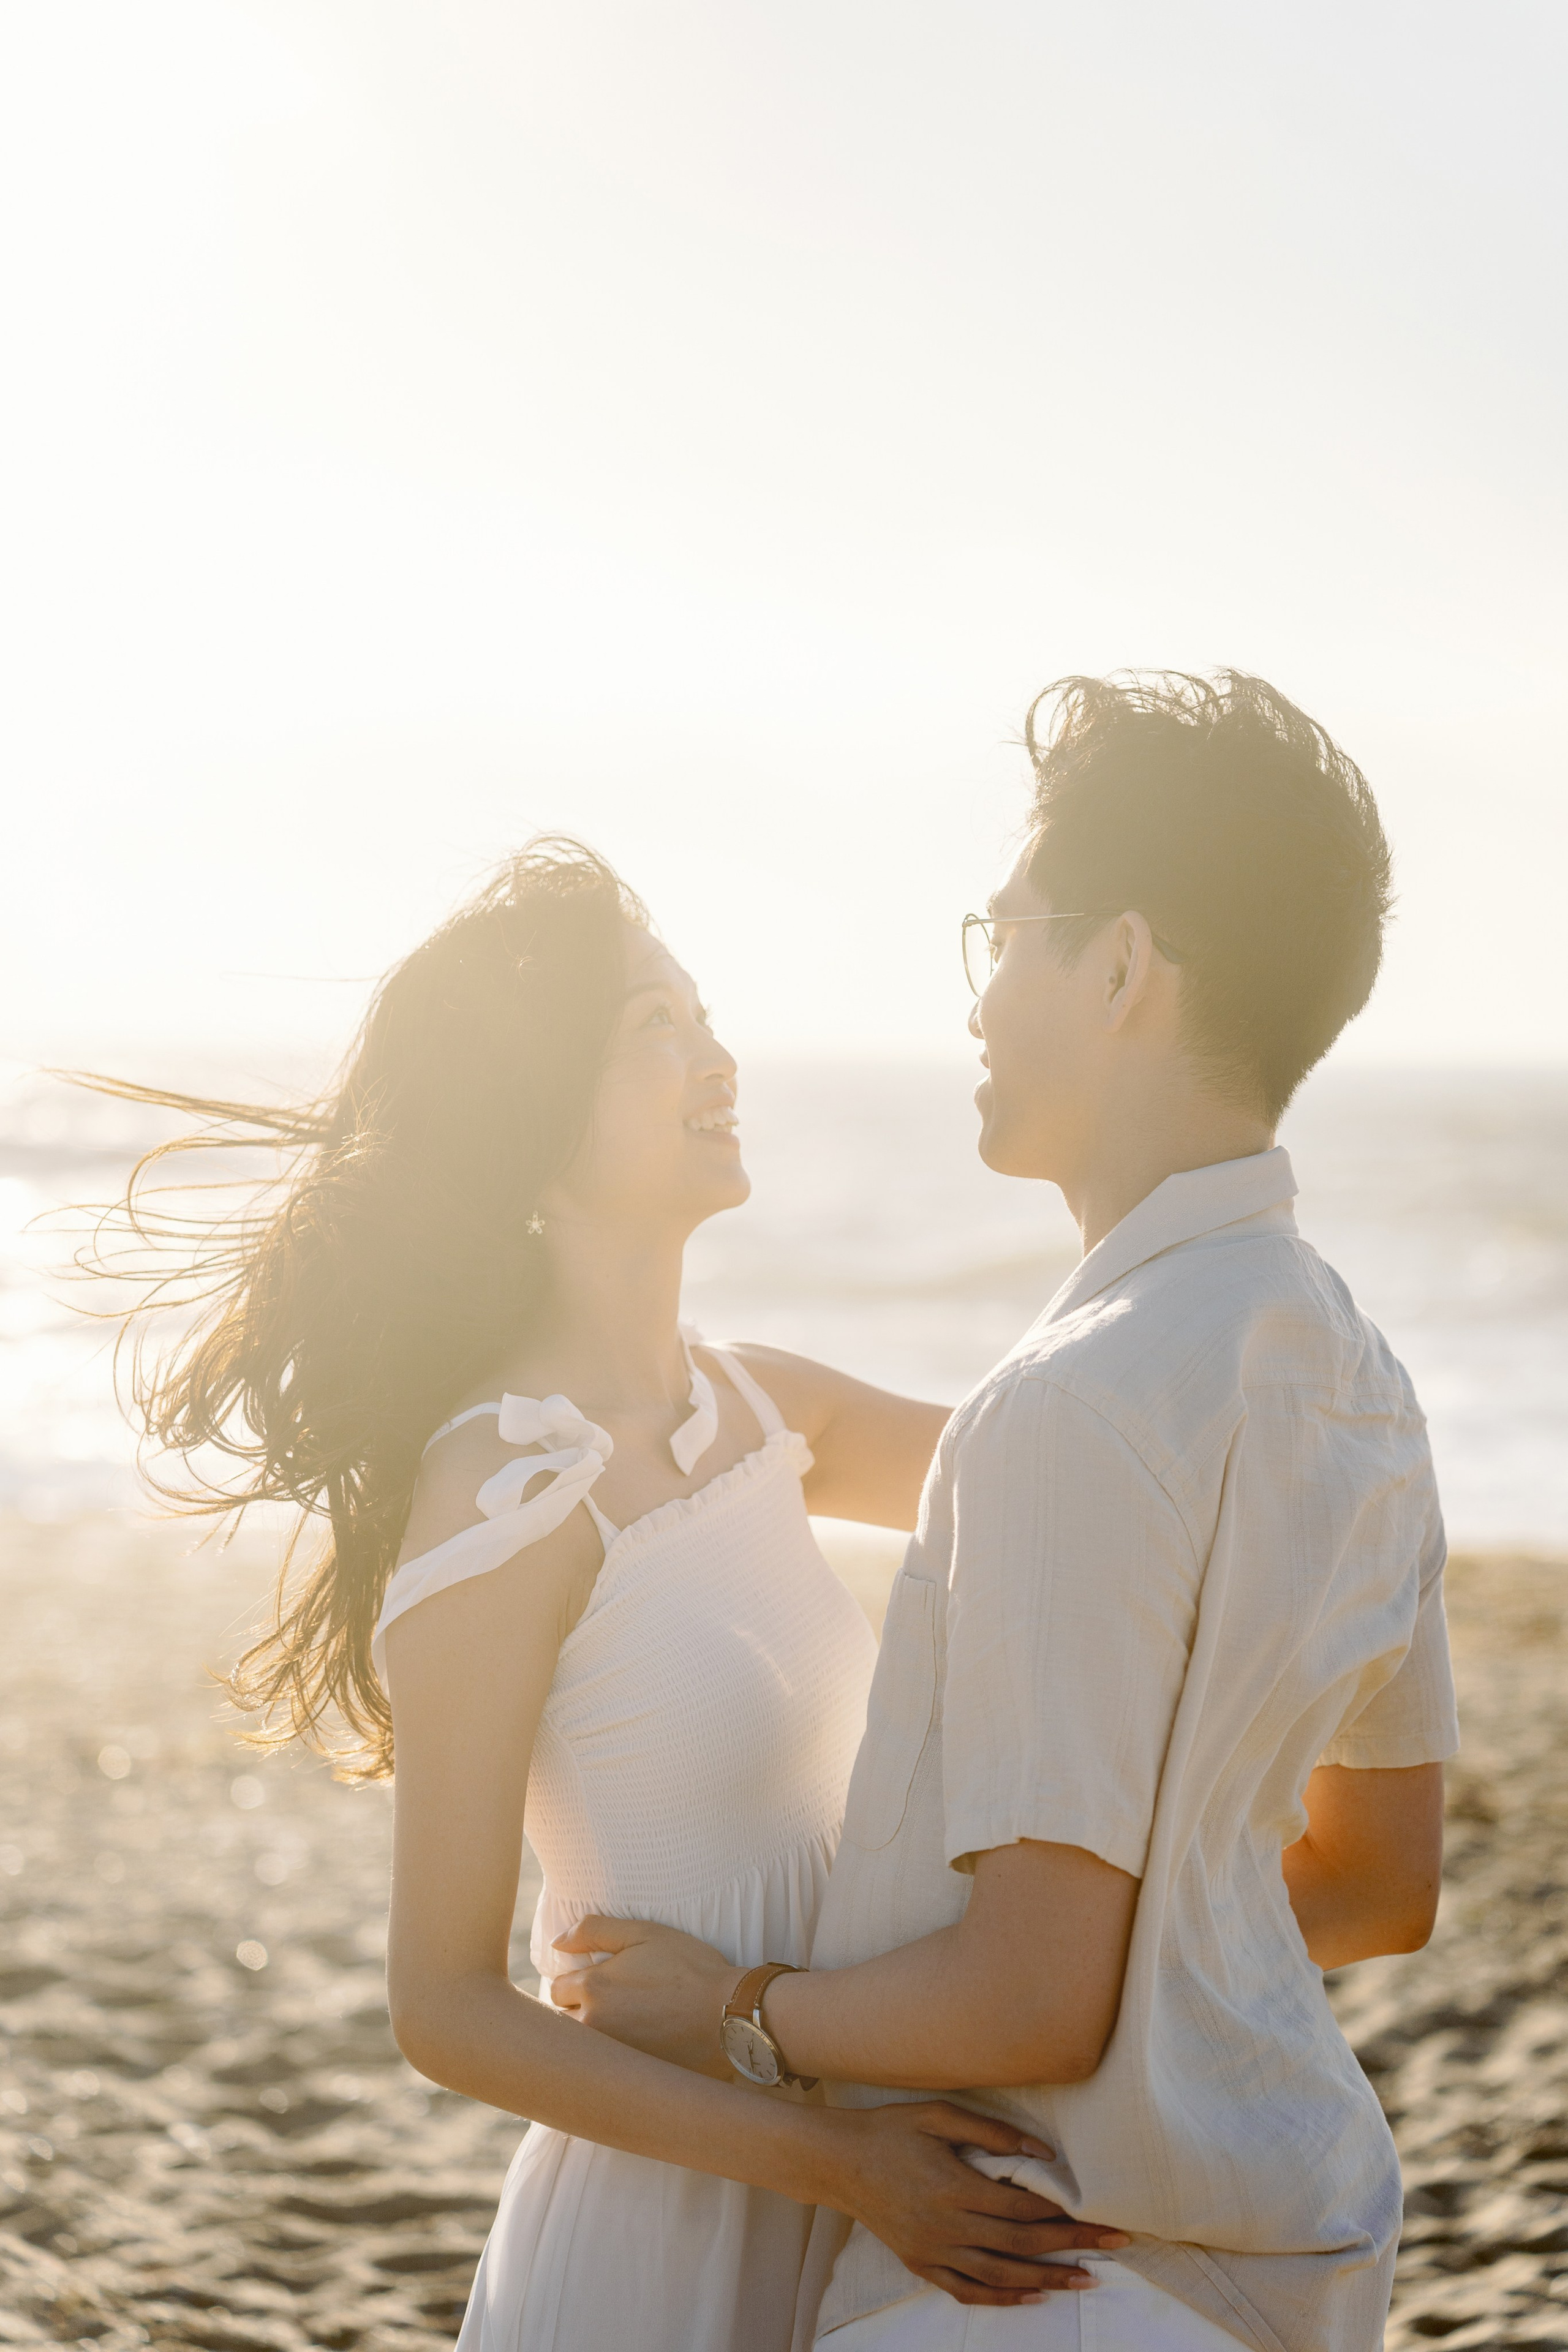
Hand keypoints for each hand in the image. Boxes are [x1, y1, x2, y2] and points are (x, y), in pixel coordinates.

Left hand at [551, 1916, 738, 2077]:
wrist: (728, 2013)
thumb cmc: (689, 1967)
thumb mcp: (644, 1933)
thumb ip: (594, 1930)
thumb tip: (556, 1942)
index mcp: (593, 1988)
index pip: (557, 1989)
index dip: (576, 1981)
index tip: (599, 1980)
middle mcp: (593, 2025)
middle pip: (563, 2023)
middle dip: (577, 2011)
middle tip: (610, 2003)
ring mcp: (610, 2055)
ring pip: (582, 2047)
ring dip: (592, 2036)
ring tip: (622, 2024)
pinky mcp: (629, 2076)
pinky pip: (605, 2067)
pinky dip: (612, 2058)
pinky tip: (636, 2044)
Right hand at [819, 2102, 1129, 2305]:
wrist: (839, 2161)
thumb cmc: (891, 2130)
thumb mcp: (938, 2114)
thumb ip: (991, 2131)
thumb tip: (1041, 2150)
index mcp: (954, 2186)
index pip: (1023, 2207)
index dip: (1065, 2213)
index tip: (1100, 2215)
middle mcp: (946, 2226)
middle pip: (1020, 2242)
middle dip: (1071, 2245)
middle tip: (1114, 2245)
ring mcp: (933, 2251)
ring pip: (999, 2275)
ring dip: (1047, 2279)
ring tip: (1085, 2279)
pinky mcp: (920, 2264)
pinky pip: (966, 2291)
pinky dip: (1001, 2299)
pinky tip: (1030, 2298)